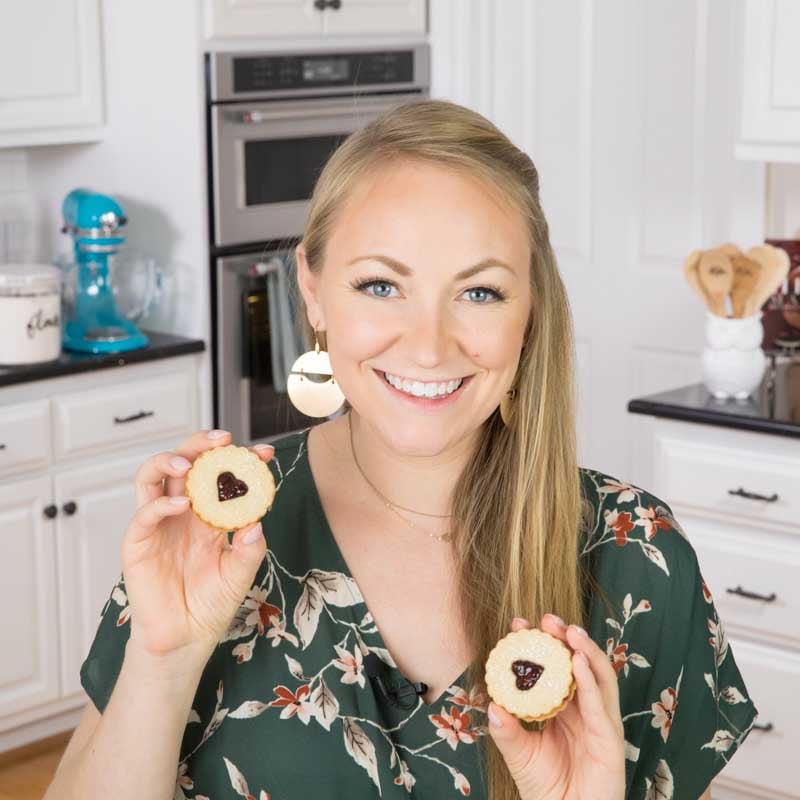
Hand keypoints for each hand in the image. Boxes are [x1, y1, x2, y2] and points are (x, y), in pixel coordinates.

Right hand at [121, 430, 271, 662]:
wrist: (186, 638)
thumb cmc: (211, 603)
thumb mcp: (240, 574)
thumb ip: (249, 549)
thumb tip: (256, 522)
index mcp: (208, 513)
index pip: (221, 475)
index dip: (240, 460)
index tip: (263, 453)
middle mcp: (181, 512)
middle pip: (184, 463)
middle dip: (201, 445)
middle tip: (223, 440)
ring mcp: (158, 524)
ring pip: (153, 477)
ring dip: (169, 461)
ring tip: (189, 463)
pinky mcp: (137, 544)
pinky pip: (143, 515)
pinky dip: (160, 505)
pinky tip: (181, 506)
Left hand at [487, 615, 625, 799]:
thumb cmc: (546, 790)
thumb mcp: (519, 755)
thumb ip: (507, 731)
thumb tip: (491, 705)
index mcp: (564, 709)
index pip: (554, 668)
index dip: (540, 645)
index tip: (519, 624)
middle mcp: (585, 711)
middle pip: (579, 664)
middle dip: (565, 638)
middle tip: (546, 619)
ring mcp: (600, 723)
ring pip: (599, 677)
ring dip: (585, 650)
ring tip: (569, 630)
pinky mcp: (611, 740)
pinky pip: (601, 706)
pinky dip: (591, 681)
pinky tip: (578, 661)